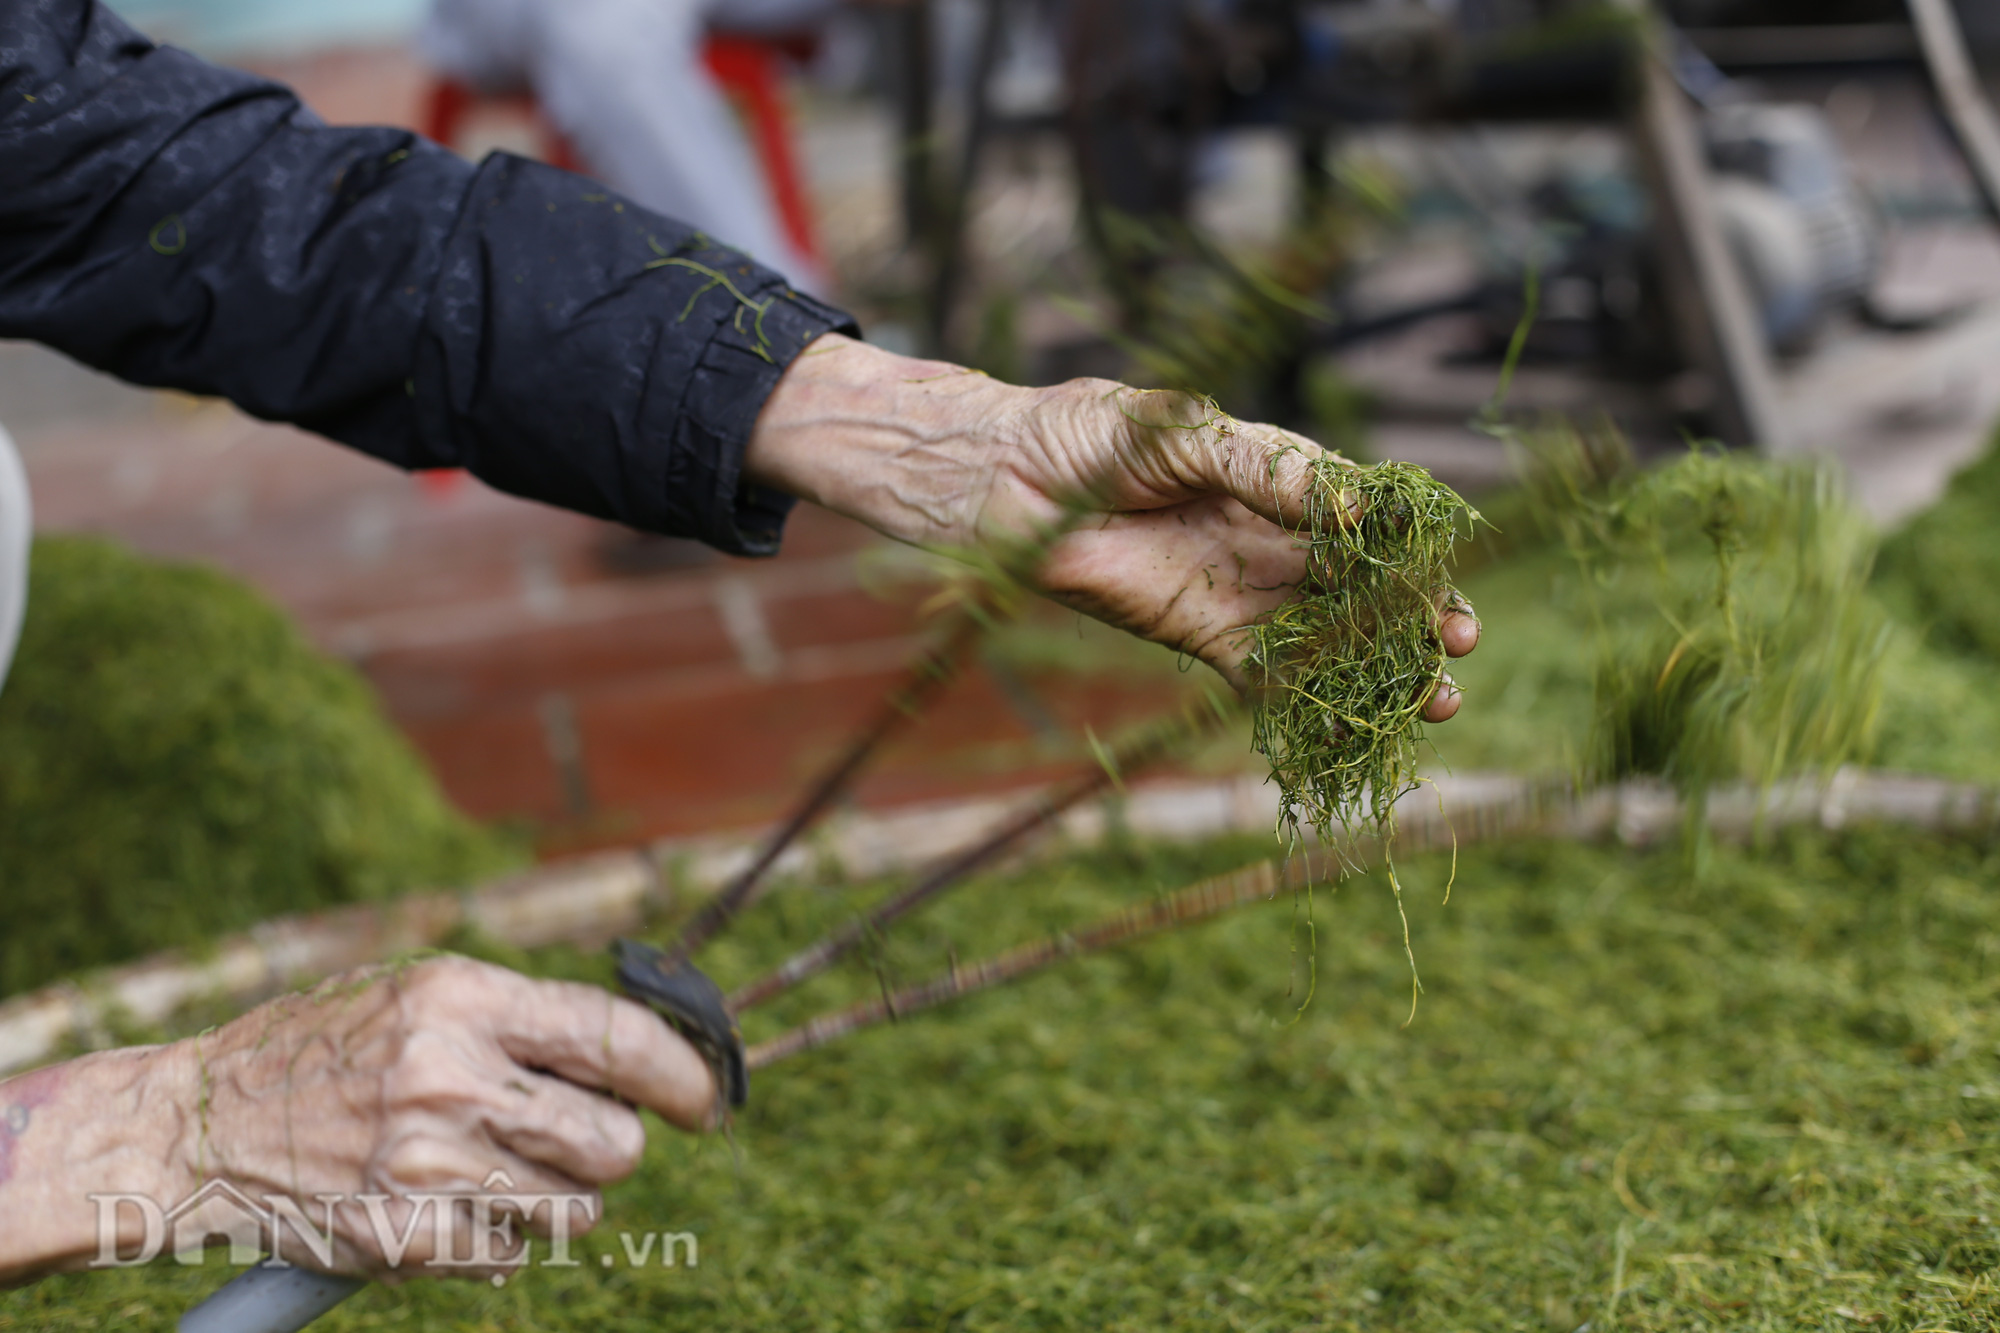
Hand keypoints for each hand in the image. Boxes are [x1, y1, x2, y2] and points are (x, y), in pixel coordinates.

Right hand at [0, 956, 713, 1283]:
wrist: (199, 1127)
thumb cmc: (326, 1052)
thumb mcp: (418, 997)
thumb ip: (520, 1019)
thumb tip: (641, 1055)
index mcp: (461, 999)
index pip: (614, 1035)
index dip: (683, 1073)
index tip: (708, 1099)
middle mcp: (450, 1077)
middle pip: (615, 1141)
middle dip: (614, 1149)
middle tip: (578, 1142)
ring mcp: (427, 1164)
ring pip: (575, 1208)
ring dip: (555, 1199)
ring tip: (490, 1172)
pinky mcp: (404, 1238)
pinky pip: (512, 1257)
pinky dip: (495, 1243)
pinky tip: (443, 1208)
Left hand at [745, 334, 1478, 712]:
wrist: (1004, 482)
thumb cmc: (1089, 434)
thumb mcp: (1181, 432)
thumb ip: (1261, 467)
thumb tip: (1348, 506)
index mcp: (1281, 475)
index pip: (1369, 515)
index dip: (1415, 547)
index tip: (1452, 573)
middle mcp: (1274, 536)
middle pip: (1366, 584)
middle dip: (1419, 616)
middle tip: (1459, 648)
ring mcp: (1241, 589)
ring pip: (1331, 635)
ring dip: (1383, 667)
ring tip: (1436, 702)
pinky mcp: (1201, 635)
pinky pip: (1267, 673)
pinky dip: (1310, 699)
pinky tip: (1353, 723)